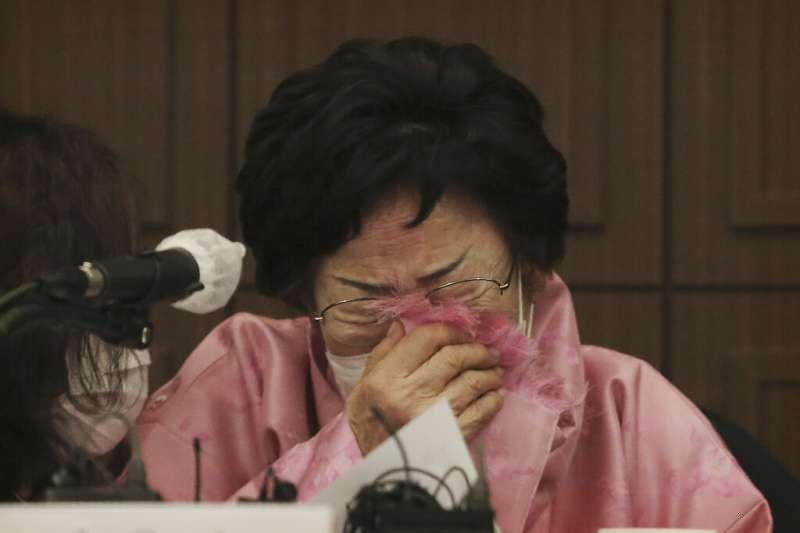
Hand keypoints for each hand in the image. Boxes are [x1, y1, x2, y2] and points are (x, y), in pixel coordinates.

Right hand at [345, 321, 504, 454]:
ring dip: (490, 373)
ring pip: (473, 382)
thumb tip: (400, 325)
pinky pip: (482, 412)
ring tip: (495, 372)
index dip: (451, 331)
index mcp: (387, 378)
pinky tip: (496, 396)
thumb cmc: (371, 425)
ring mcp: (434, 417)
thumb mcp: (364, 386)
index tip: (461, 335)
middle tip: (488, 351)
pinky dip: (493, 400)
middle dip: (477, 350)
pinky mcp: (452, 437)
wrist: (382, 474)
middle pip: (454, 357)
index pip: (427, 339)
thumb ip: (383, 353)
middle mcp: (410, 394)